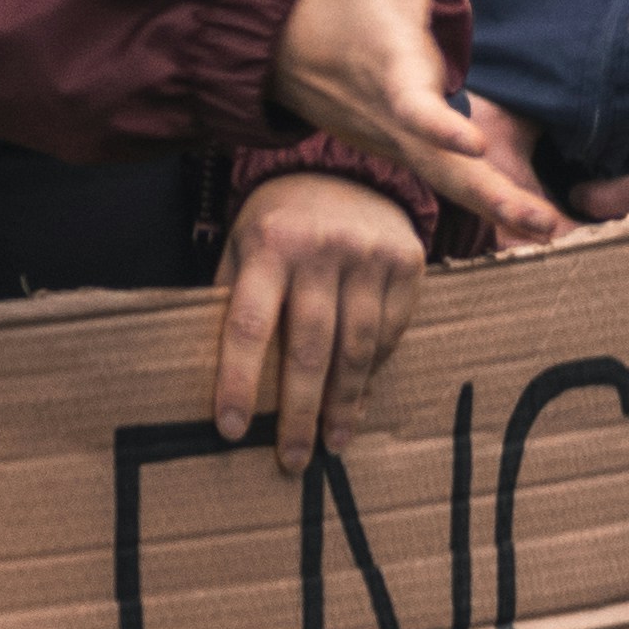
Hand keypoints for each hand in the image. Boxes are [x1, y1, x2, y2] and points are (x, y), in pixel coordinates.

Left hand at [211, 175, 426, 474]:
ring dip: (343, 403)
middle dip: (299, 411)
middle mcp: (321, 248)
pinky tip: (358, 399)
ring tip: (333, 442)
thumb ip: (232, 298)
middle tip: (292, 460)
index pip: (248, 324)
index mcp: (269, 243)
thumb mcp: (242, 243)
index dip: (237, 381)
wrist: (349, 168)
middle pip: (308, 347)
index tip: (230, 429)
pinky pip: (390, 333)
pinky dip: (372, 371)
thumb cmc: (281, 221)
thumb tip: (220, 376)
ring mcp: (370, 255)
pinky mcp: (408, 262)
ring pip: (356, 347)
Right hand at [271, 0, 565, 249]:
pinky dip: (482, 204)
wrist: (279, 44)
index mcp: (391, 70)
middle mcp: (392, 119)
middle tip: (547, 224)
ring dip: (499, 211)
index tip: (472, 143)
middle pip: (445, 172)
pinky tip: (528, 222)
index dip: (440, 129)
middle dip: (495, 199)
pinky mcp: (400, 152)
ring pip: (448, 186)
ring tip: (552, 231)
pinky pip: (443, 183)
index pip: (414, 108)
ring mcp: (394, 143)